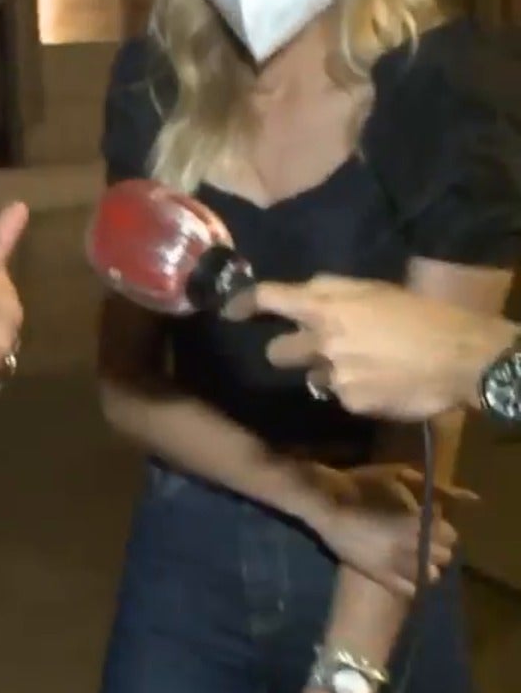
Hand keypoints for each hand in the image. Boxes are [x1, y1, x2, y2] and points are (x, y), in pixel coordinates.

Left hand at [253, 276, 514, 421]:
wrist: (463, 357)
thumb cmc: (423, 315)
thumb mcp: (374, 289)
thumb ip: (330, 290)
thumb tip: (299, 294)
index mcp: (325, 306)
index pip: (268, 299)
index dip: (243, 303)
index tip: (229, 311)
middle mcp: (320, 341)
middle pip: (276, 352)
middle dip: (289, 351)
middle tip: (316, 348)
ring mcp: (334, 376)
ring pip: (312, 377)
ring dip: (328, 372)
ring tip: (365, 366)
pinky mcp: (351, 403)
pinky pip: (340, 396)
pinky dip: (355, 391)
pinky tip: (380, 383)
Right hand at [303, 463, 468, 596]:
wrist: (323, 503)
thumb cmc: (357, 484)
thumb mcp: (395, 476)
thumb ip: (430, 487)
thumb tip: (467, 496)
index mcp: (413, 522)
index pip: (449, 535)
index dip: (443, 530)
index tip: (434, 525)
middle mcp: (408, 546)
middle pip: (444, 556)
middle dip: (438, 548)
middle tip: (425, 541)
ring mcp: (393, 563)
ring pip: (430, 575)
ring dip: (428, 566)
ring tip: (416, 558)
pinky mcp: (379, 575)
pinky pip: (410, 589)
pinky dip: (414, 583)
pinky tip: (407, 574)